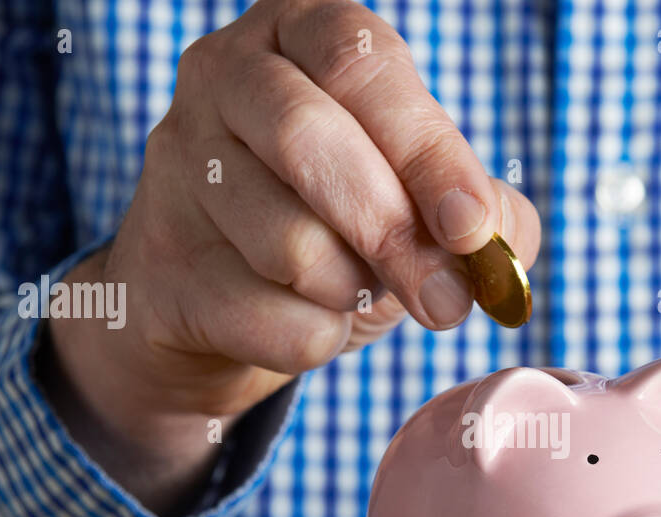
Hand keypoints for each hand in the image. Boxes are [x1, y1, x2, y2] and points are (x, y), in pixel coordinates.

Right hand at [40, 0, 539, 514]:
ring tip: (355, 292)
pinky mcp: (160, 259)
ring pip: (287, 241)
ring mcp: (178, 163)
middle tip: (444, 301)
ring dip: (350, 293)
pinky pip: (262, 316)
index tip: (470, 228)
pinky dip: (312, 340)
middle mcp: (224, 73)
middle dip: (392, 233)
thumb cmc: (340, 225)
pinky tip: (305, 320)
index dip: (426, 151)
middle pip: (307, 140)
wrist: (223, 301)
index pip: (361, 64)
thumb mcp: (419, 200)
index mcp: (303, 30)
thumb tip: (500, 244)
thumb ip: (484, 212)